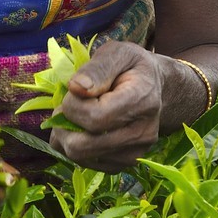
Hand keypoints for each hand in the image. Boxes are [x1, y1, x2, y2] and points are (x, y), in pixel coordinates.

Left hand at [50, 41, 164, 171]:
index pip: (94, 118)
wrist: (154, 88)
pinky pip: (86, 164)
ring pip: (80, 158)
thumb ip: (97, 69)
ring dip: (65, 137)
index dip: (71, 105)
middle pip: (82, 145)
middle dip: (62, 125)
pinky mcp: (124, 164)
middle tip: (65, 106)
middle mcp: (142, 133)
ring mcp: (135, 153)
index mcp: (142, 101)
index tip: (73, 90)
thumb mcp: (118, 53)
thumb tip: (76, 88)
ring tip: (73, 116)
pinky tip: (81, 129)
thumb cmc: (131, 67)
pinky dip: (74, 148)